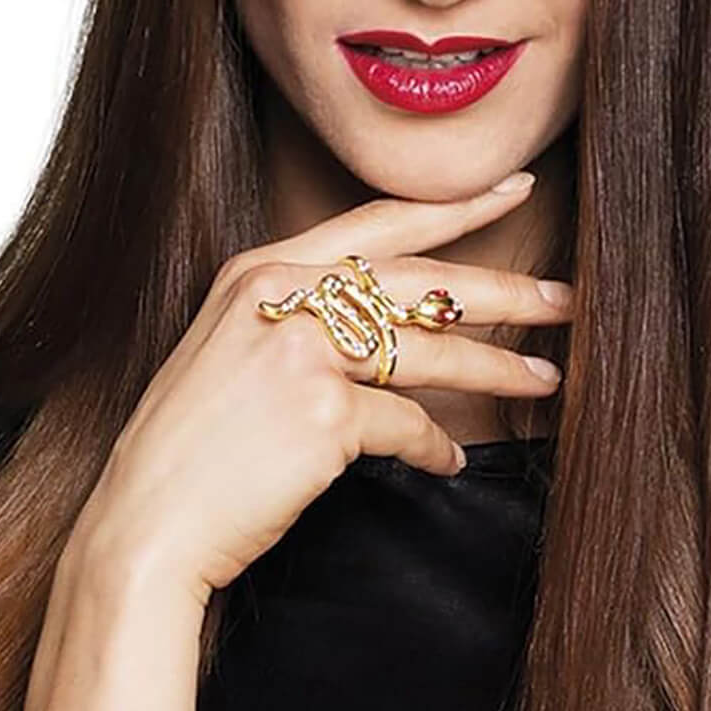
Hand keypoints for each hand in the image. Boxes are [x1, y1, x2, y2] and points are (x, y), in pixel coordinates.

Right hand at [68, 175, 570, 612]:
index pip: (380, 220)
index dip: (456, 204)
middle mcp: (284, 292)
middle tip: (566, 298)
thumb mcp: (236, 350)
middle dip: (505, 291)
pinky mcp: (323, 410)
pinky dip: (434, 448)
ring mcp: (302, 348)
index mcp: (263, 268)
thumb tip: (393, 326)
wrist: (144, 524)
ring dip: (498, 369)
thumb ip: (304, 318)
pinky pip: (408, 425)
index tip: (514, 186)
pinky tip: (447, 461)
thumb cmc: (192, 446)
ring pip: (431, 350)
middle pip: (423, 281)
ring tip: (546, 379)